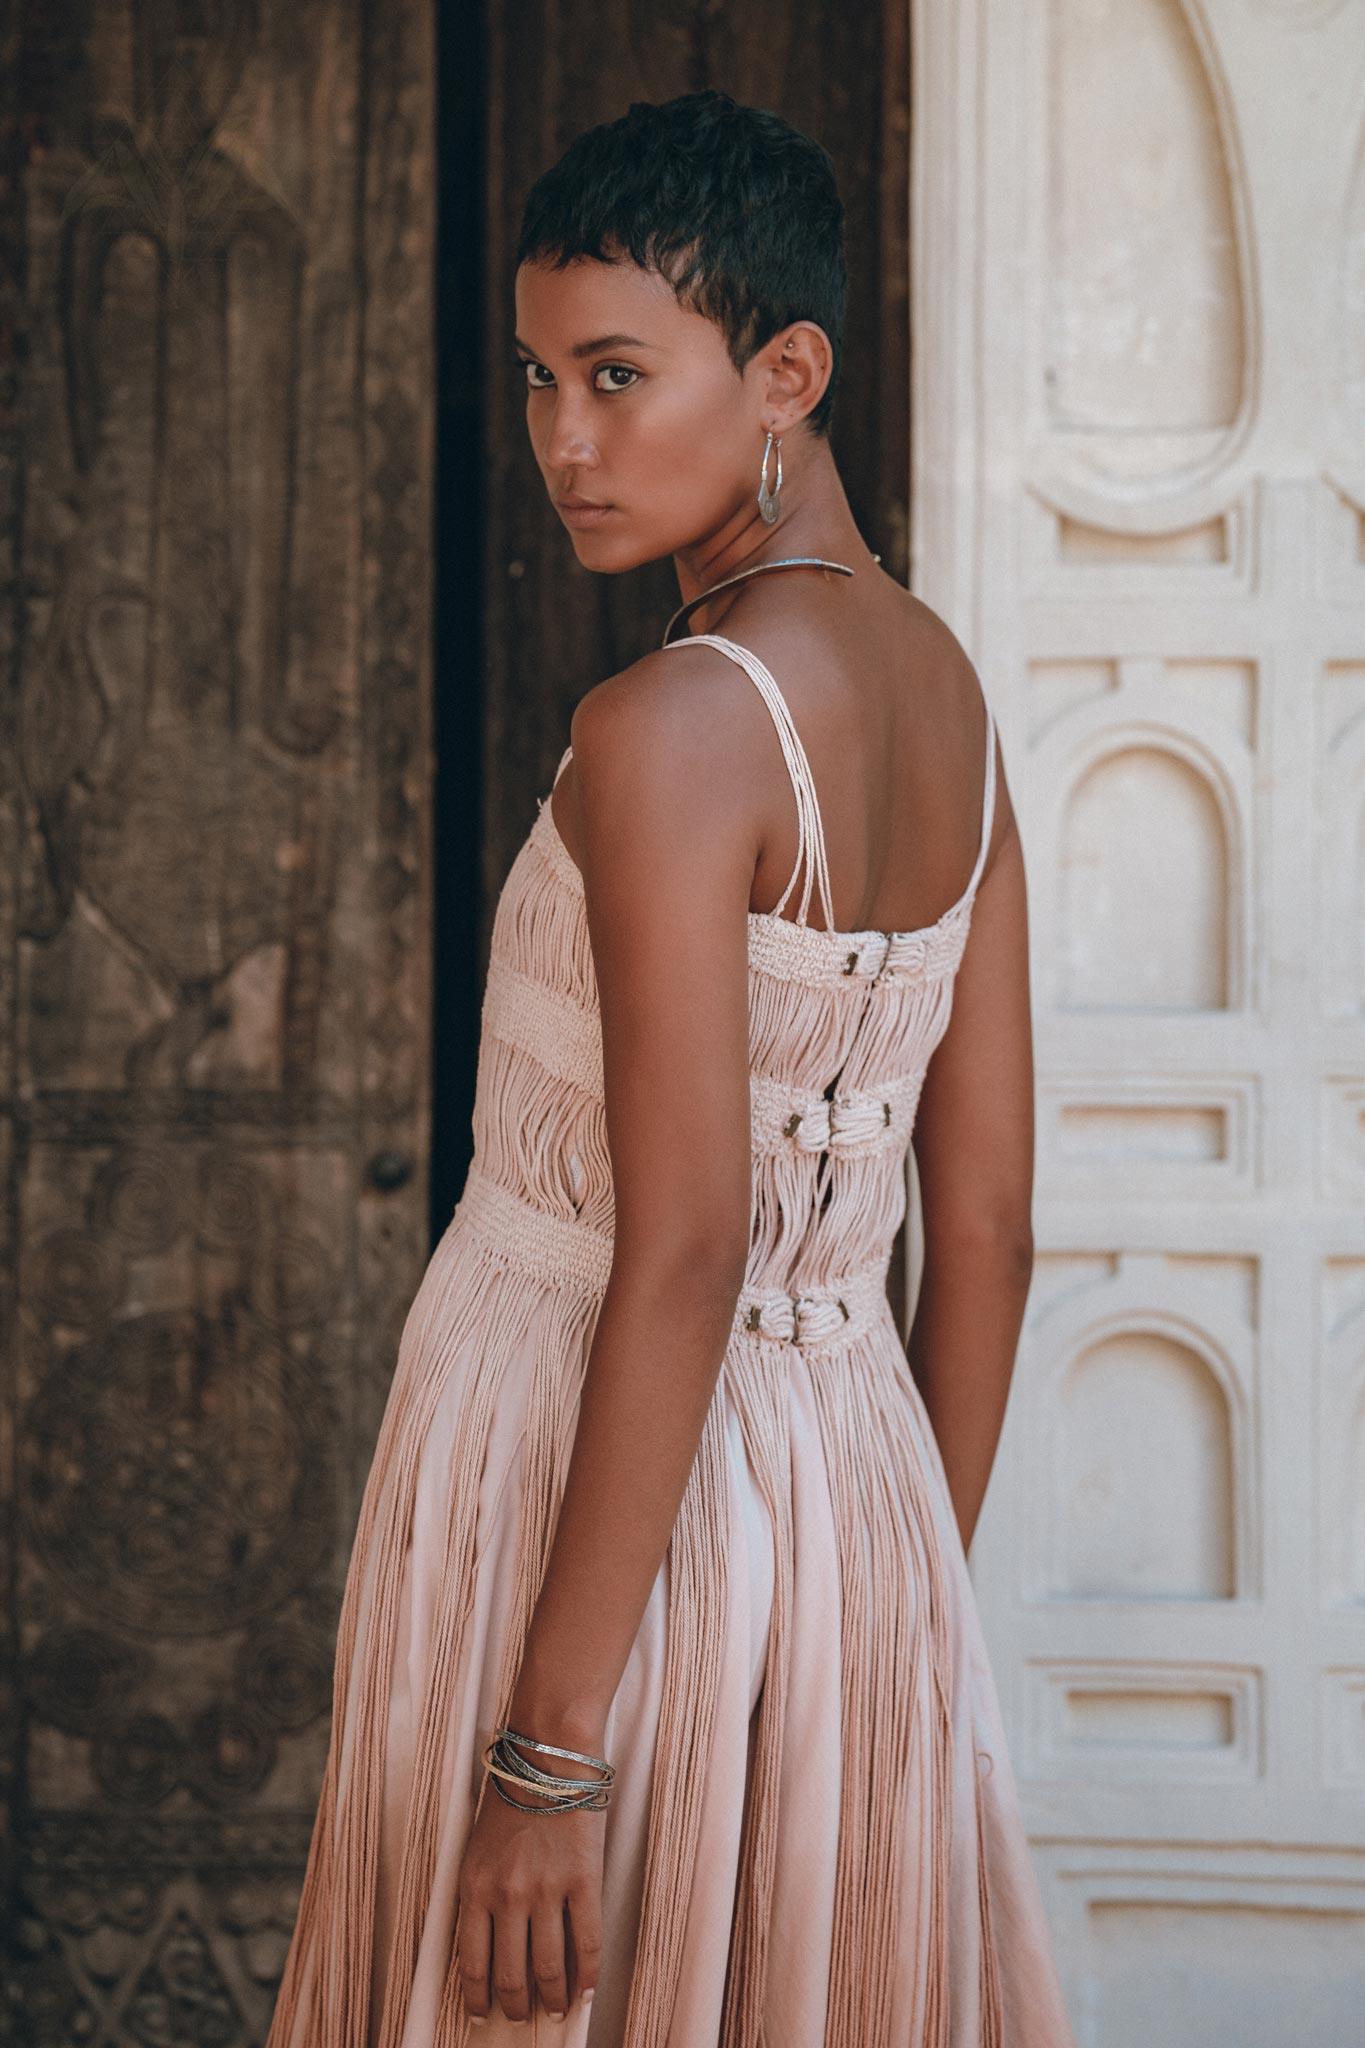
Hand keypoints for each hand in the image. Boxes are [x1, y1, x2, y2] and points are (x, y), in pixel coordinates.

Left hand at [453, 1750, 604, 2025]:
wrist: (548, 1754)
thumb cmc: (510, 1795)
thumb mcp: (476, 1847)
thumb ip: (479, 1893)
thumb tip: (488, 1944)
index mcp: (474, 1886)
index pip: (471, 1962)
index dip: (476, 1998)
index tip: (480, 2016)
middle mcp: (507, 1895)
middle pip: (511, 1974)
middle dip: (516, 2005)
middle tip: (522, 2017)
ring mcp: (547, 1890)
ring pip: (549, 1967)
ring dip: (553, 1998)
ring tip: (558, 2009)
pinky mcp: (584, 1880)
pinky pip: (587, 1942)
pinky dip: (587, 1974)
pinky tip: (587, 1988)